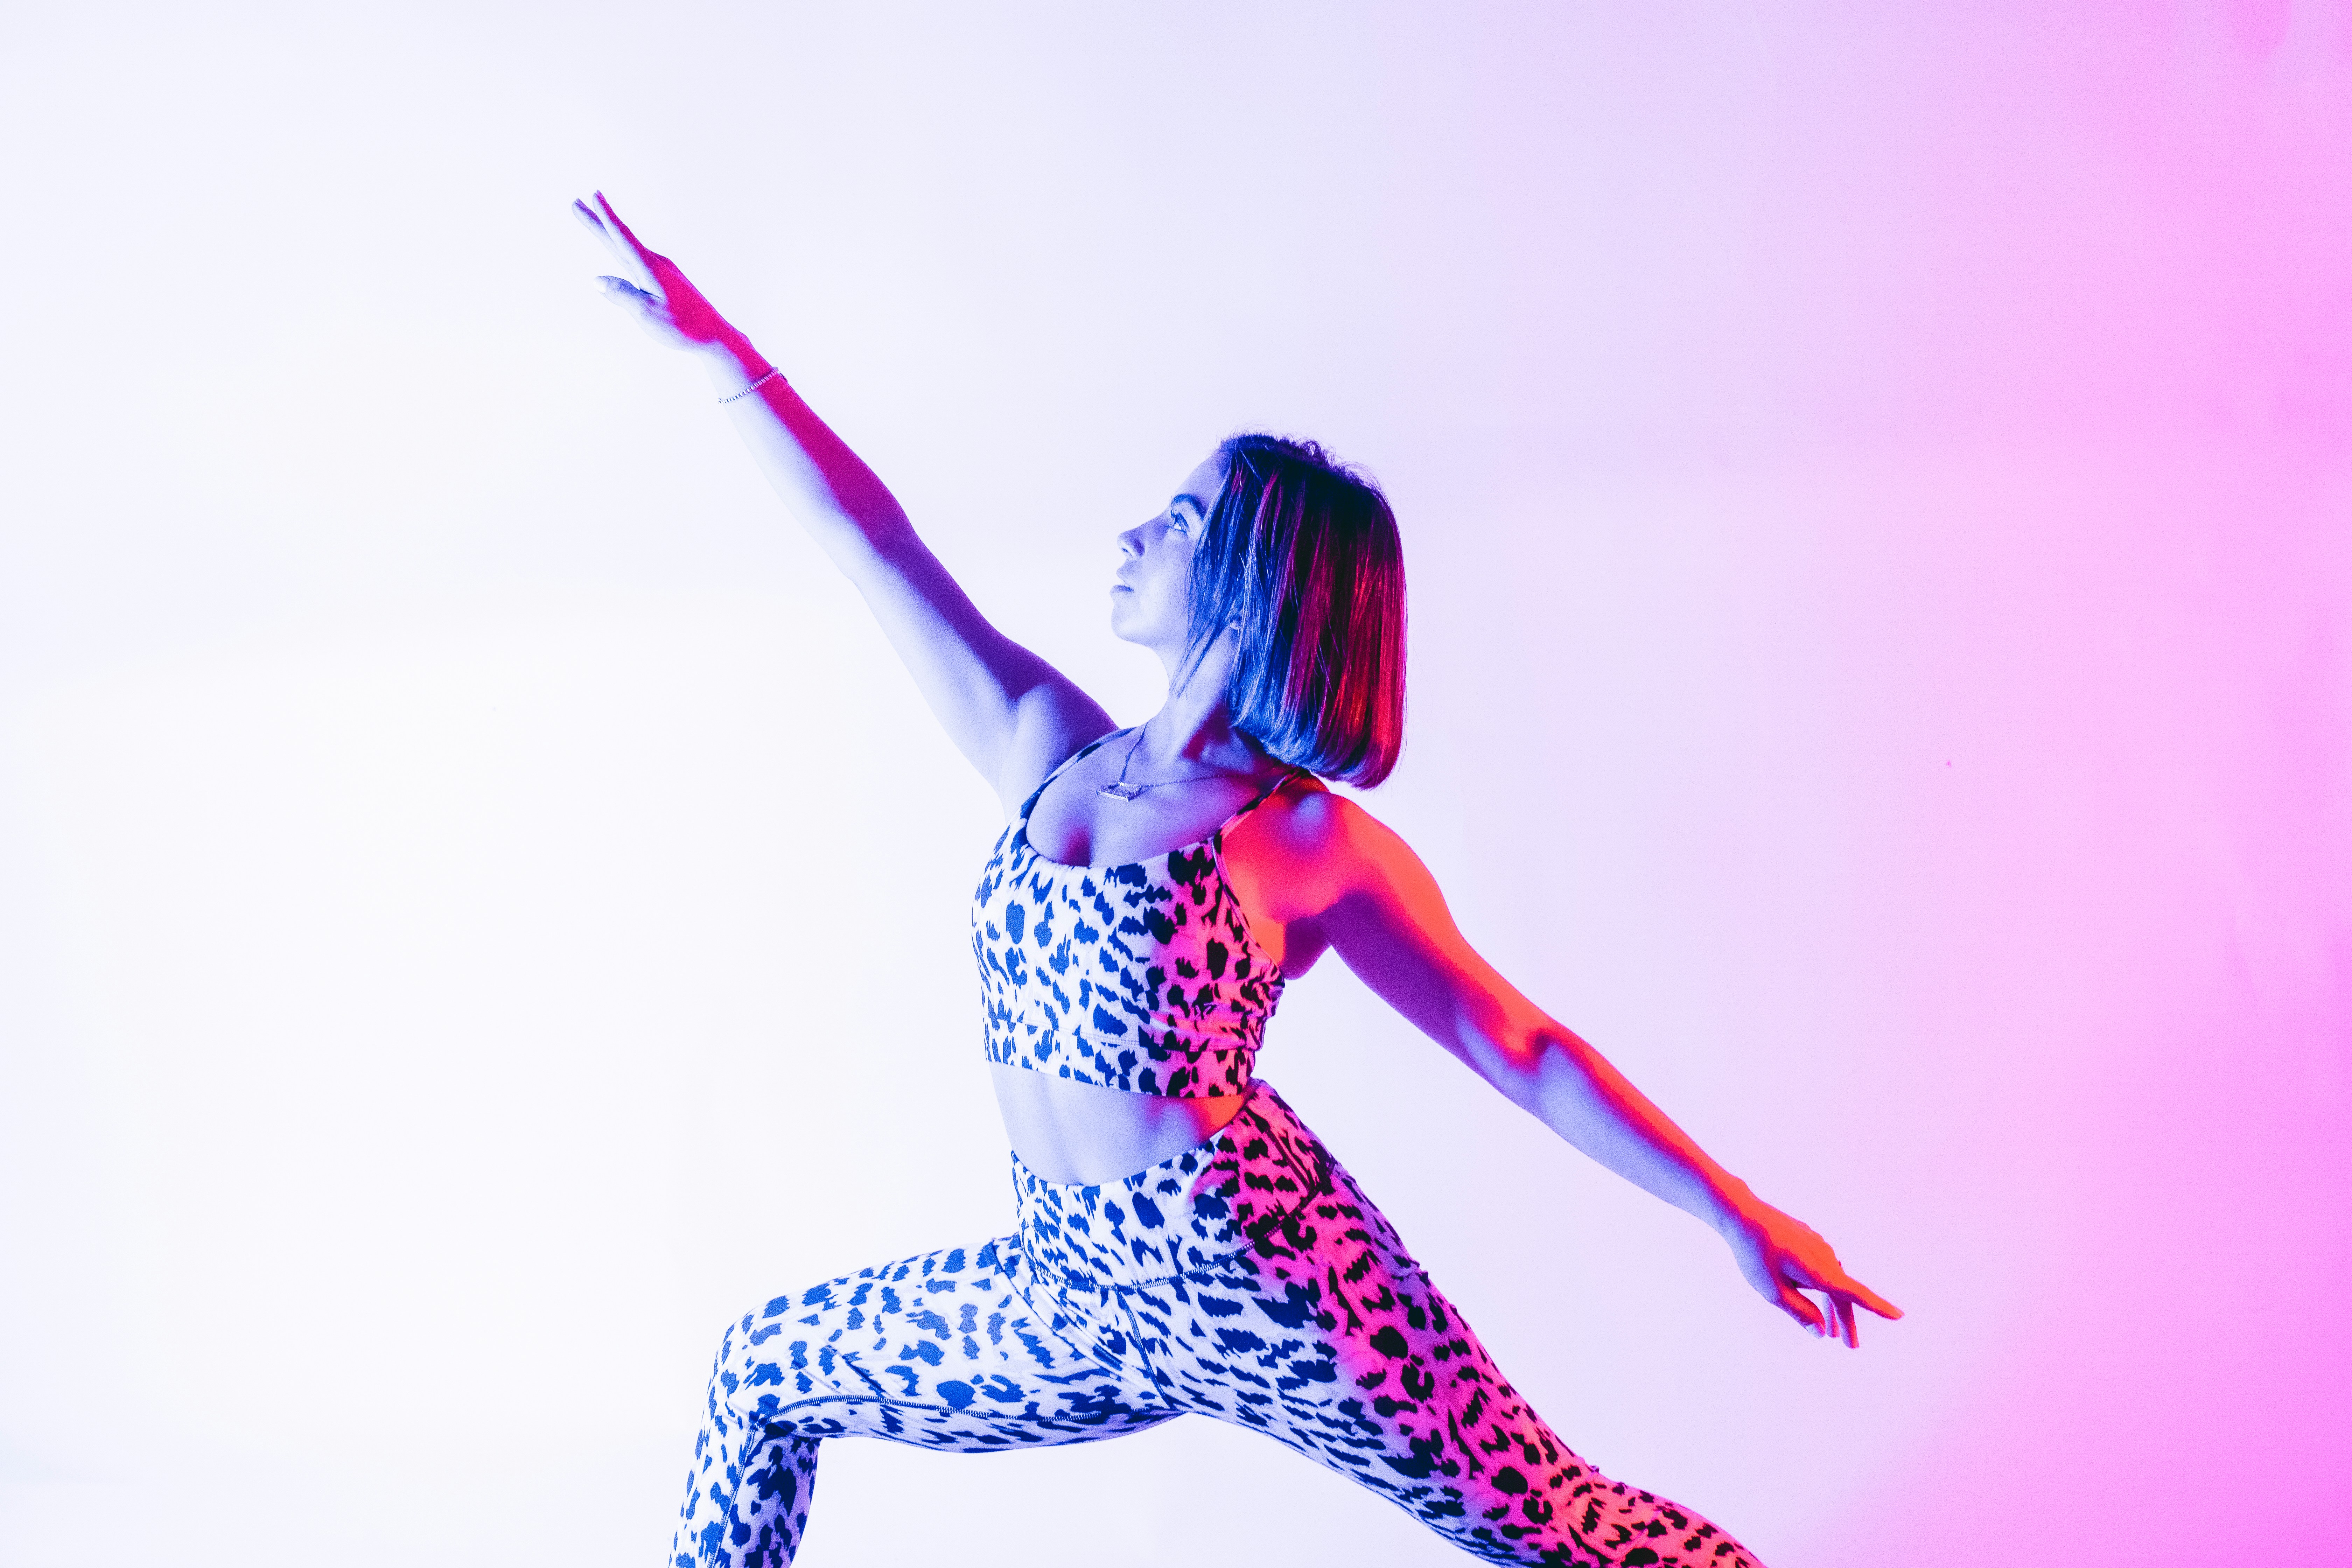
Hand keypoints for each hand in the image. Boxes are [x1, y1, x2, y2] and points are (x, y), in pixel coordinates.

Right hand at [573, 191, 741, 354]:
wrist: (713, 334)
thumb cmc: (682, 327)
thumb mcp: (647, 314)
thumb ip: (622, 295)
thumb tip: (596, 280)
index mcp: (650, 268)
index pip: (622, 238)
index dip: (605, 217)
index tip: (594, 196)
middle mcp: (655, 263)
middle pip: (619, 238)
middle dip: (597, 220)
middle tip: (577, 202)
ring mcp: (661, 269)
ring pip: (626, 247)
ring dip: (607, 232)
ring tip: (592, 218)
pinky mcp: (664, 278)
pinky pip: (636, 258)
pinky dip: (621, 247)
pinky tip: (618, 248)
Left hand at [1721, 1196, 1901, 1347]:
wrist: (1743, 1215)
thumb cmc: (1755, 1256)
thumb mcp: (1773, 1292)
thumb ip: (1800, 1313)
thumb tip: (1821, 1333)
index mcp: (1820, 1272)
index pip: (1855, 1294)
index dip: (1877, 1307)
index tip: (1899, 1315)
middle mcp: (1825, 1258)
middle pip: (1842, 1293)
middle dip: (1846, 1320)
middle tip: (1850, 1346)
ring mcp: (1819, 1247)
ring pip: (1832, 1282)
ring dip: (1832, 1306)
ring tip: (1831, 1332)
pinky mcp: (1809, 1241)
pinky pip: (1822, 1268)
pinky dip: (1821, 1287)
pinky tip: (1812, 1296)